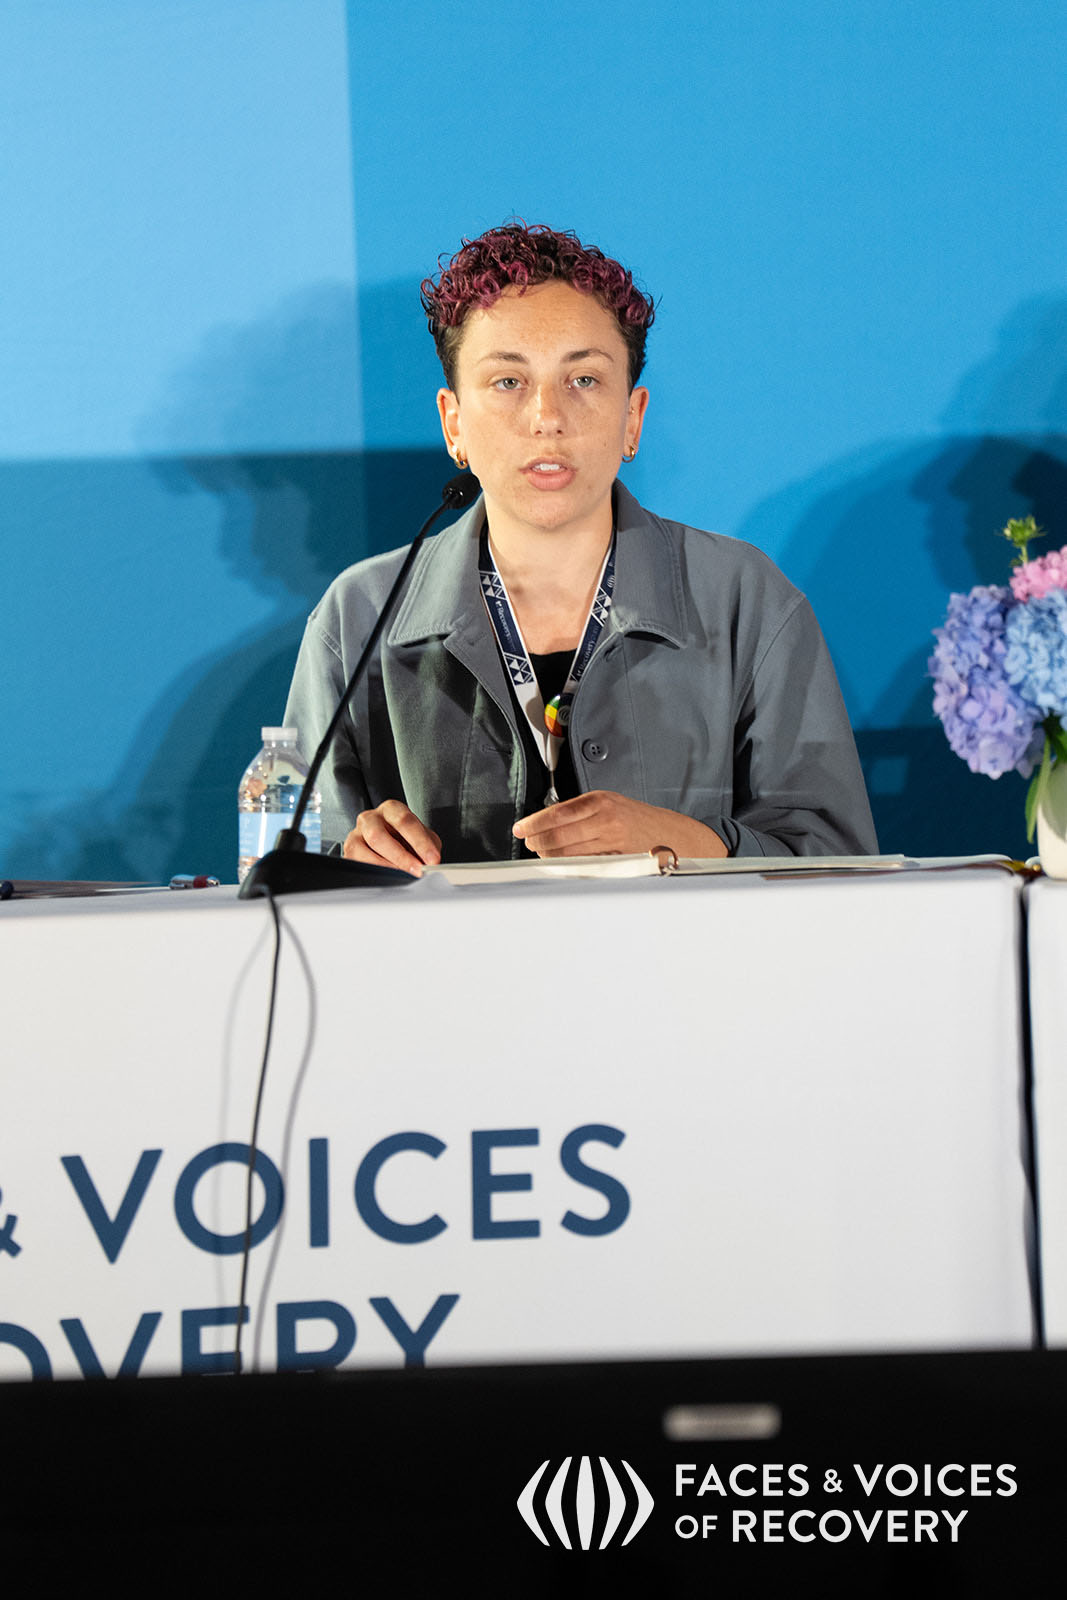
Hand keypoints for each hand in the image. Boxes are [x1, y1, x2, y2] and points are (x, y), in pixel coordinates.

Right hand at [343, 800, 441, 876]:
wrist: (390, 844)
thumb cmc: (406, 839)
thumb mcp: (422, 838)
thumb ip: (428, 847)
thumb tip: (430, 863)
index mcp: (391, 809)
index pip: (404, 821)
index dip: (420, 842)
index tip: (432, 859)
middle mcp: (369, 818)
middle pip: (378, 836)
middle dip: (401, 857)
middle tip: (417, 871)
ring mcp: (355, 835)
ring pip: (365, 852)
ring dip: (387, 868)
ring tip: (404, 877)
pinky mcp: (349, 853)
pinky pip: (358, 865)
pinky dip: (376, 874)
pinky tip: (389, 879)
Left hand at [513, 790, 727, 858]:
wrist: (671, 835)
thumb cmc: (637, 819)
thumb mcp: (610, 803)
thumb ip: (581, 811)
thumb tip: (545, 823)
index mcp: (601, 801)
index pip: (557, 813)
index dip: (534, 823)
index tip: (521, 829)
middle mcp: (606, 819)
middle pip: (559, 835)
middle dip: (538, 842)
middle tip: (529, 843)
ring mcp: (611, 841)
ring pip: (568, 852)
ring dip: (550, 855)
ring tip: (542, 853)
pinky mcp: (616, 860)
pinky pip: (583, 865)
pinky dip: (568, 865)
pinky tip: (561, 864)